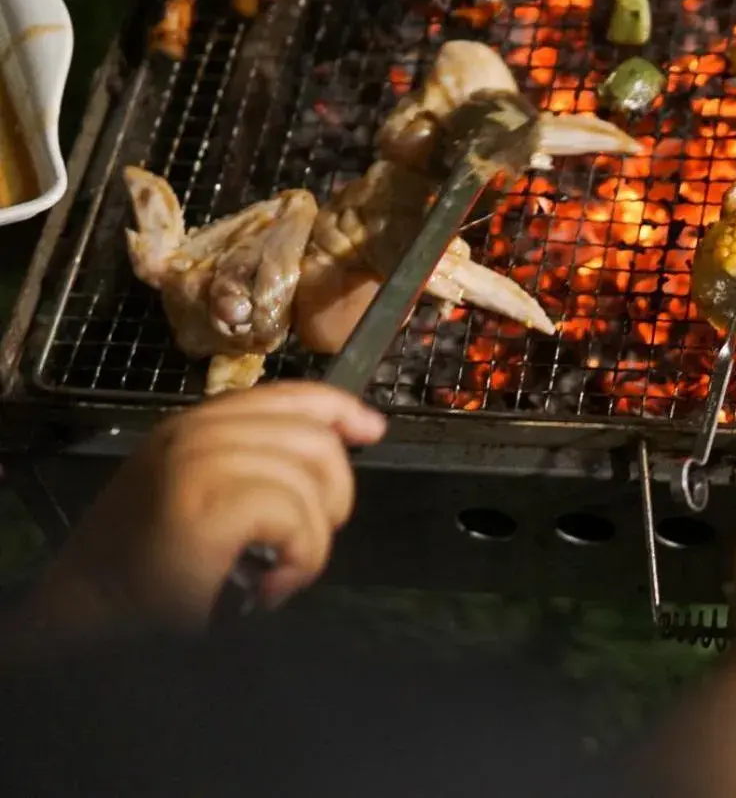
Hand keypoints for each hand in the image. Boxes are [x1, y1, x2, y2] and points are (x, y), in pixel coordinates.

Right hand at [23, 382, 384, 637]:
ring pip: (310, 481)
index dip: (340, 410)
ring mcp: (196, 464)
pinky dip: (301, 558)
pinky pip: (296, 516)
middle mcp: (195, 433)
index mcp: (196, 426)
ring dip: (313, 541)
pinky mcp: (204, 504)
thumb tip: (348, 435)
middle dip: (331, 496)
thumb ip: (260, 462)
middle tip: (299, 546)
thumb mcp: (206, 497)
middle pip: (314, 439)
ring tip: (277, 573)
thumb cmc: (149, 572)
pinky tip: (271, 586)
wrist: (82, 621)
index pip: (290, 395)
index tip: (372, 431)